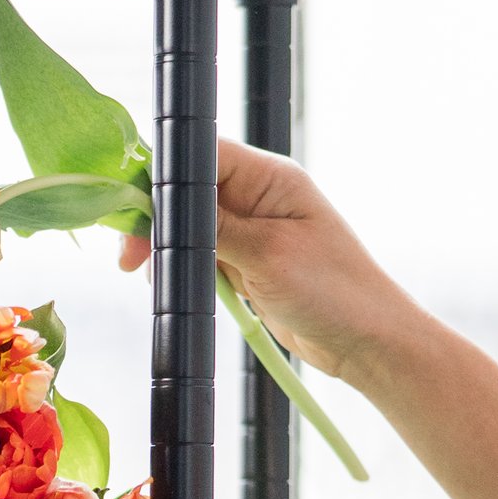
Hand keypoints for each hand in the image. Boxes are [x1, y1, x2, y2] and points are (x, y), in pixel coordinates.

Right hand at [113, 142, 426, 383]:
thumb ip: (213, 228)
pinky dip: (186, 271)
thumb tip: (167, 208)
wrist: (366, 342)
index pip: (202, 157)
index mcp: (270, 179)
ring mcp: (252, 231)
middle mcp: (259, 198)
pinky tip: (177, 286)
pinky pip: (202, 257)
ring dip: (168, 250)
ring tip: (149, 274)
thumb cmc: (336, 292)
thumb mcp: (267, 255)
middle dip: (156, 220)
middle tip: (131, 256)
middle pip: (187, 192)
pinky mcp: (247, 263)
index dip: (161, 177)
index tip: (132, 210)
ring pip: (189, 228)